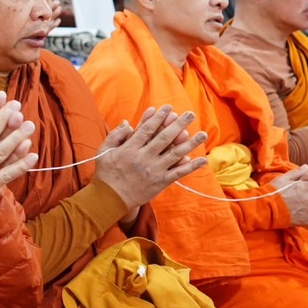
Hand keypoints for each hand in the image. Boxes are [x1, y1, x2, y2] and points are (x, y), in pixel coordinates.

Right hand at [93, 105, 208, 211]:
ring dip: (190, 143)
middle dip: (178, 124)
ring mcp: (154, 170)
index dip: (158, 117)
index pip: (147, 129)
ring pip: (175, 154)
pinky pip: (178, 173)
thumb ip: (115, 136)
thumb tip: (127, 122)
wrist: (110, 199)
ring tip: (203, 134)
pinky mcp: (160, 182)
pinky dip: (190, 167)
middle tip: (190, 114)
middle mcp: (144, 157)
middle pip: (164, 138)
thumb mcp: (104, 151)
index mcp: (130, 149)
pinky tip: (202, 160)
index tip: (168, 108)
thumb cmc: (106, 174)